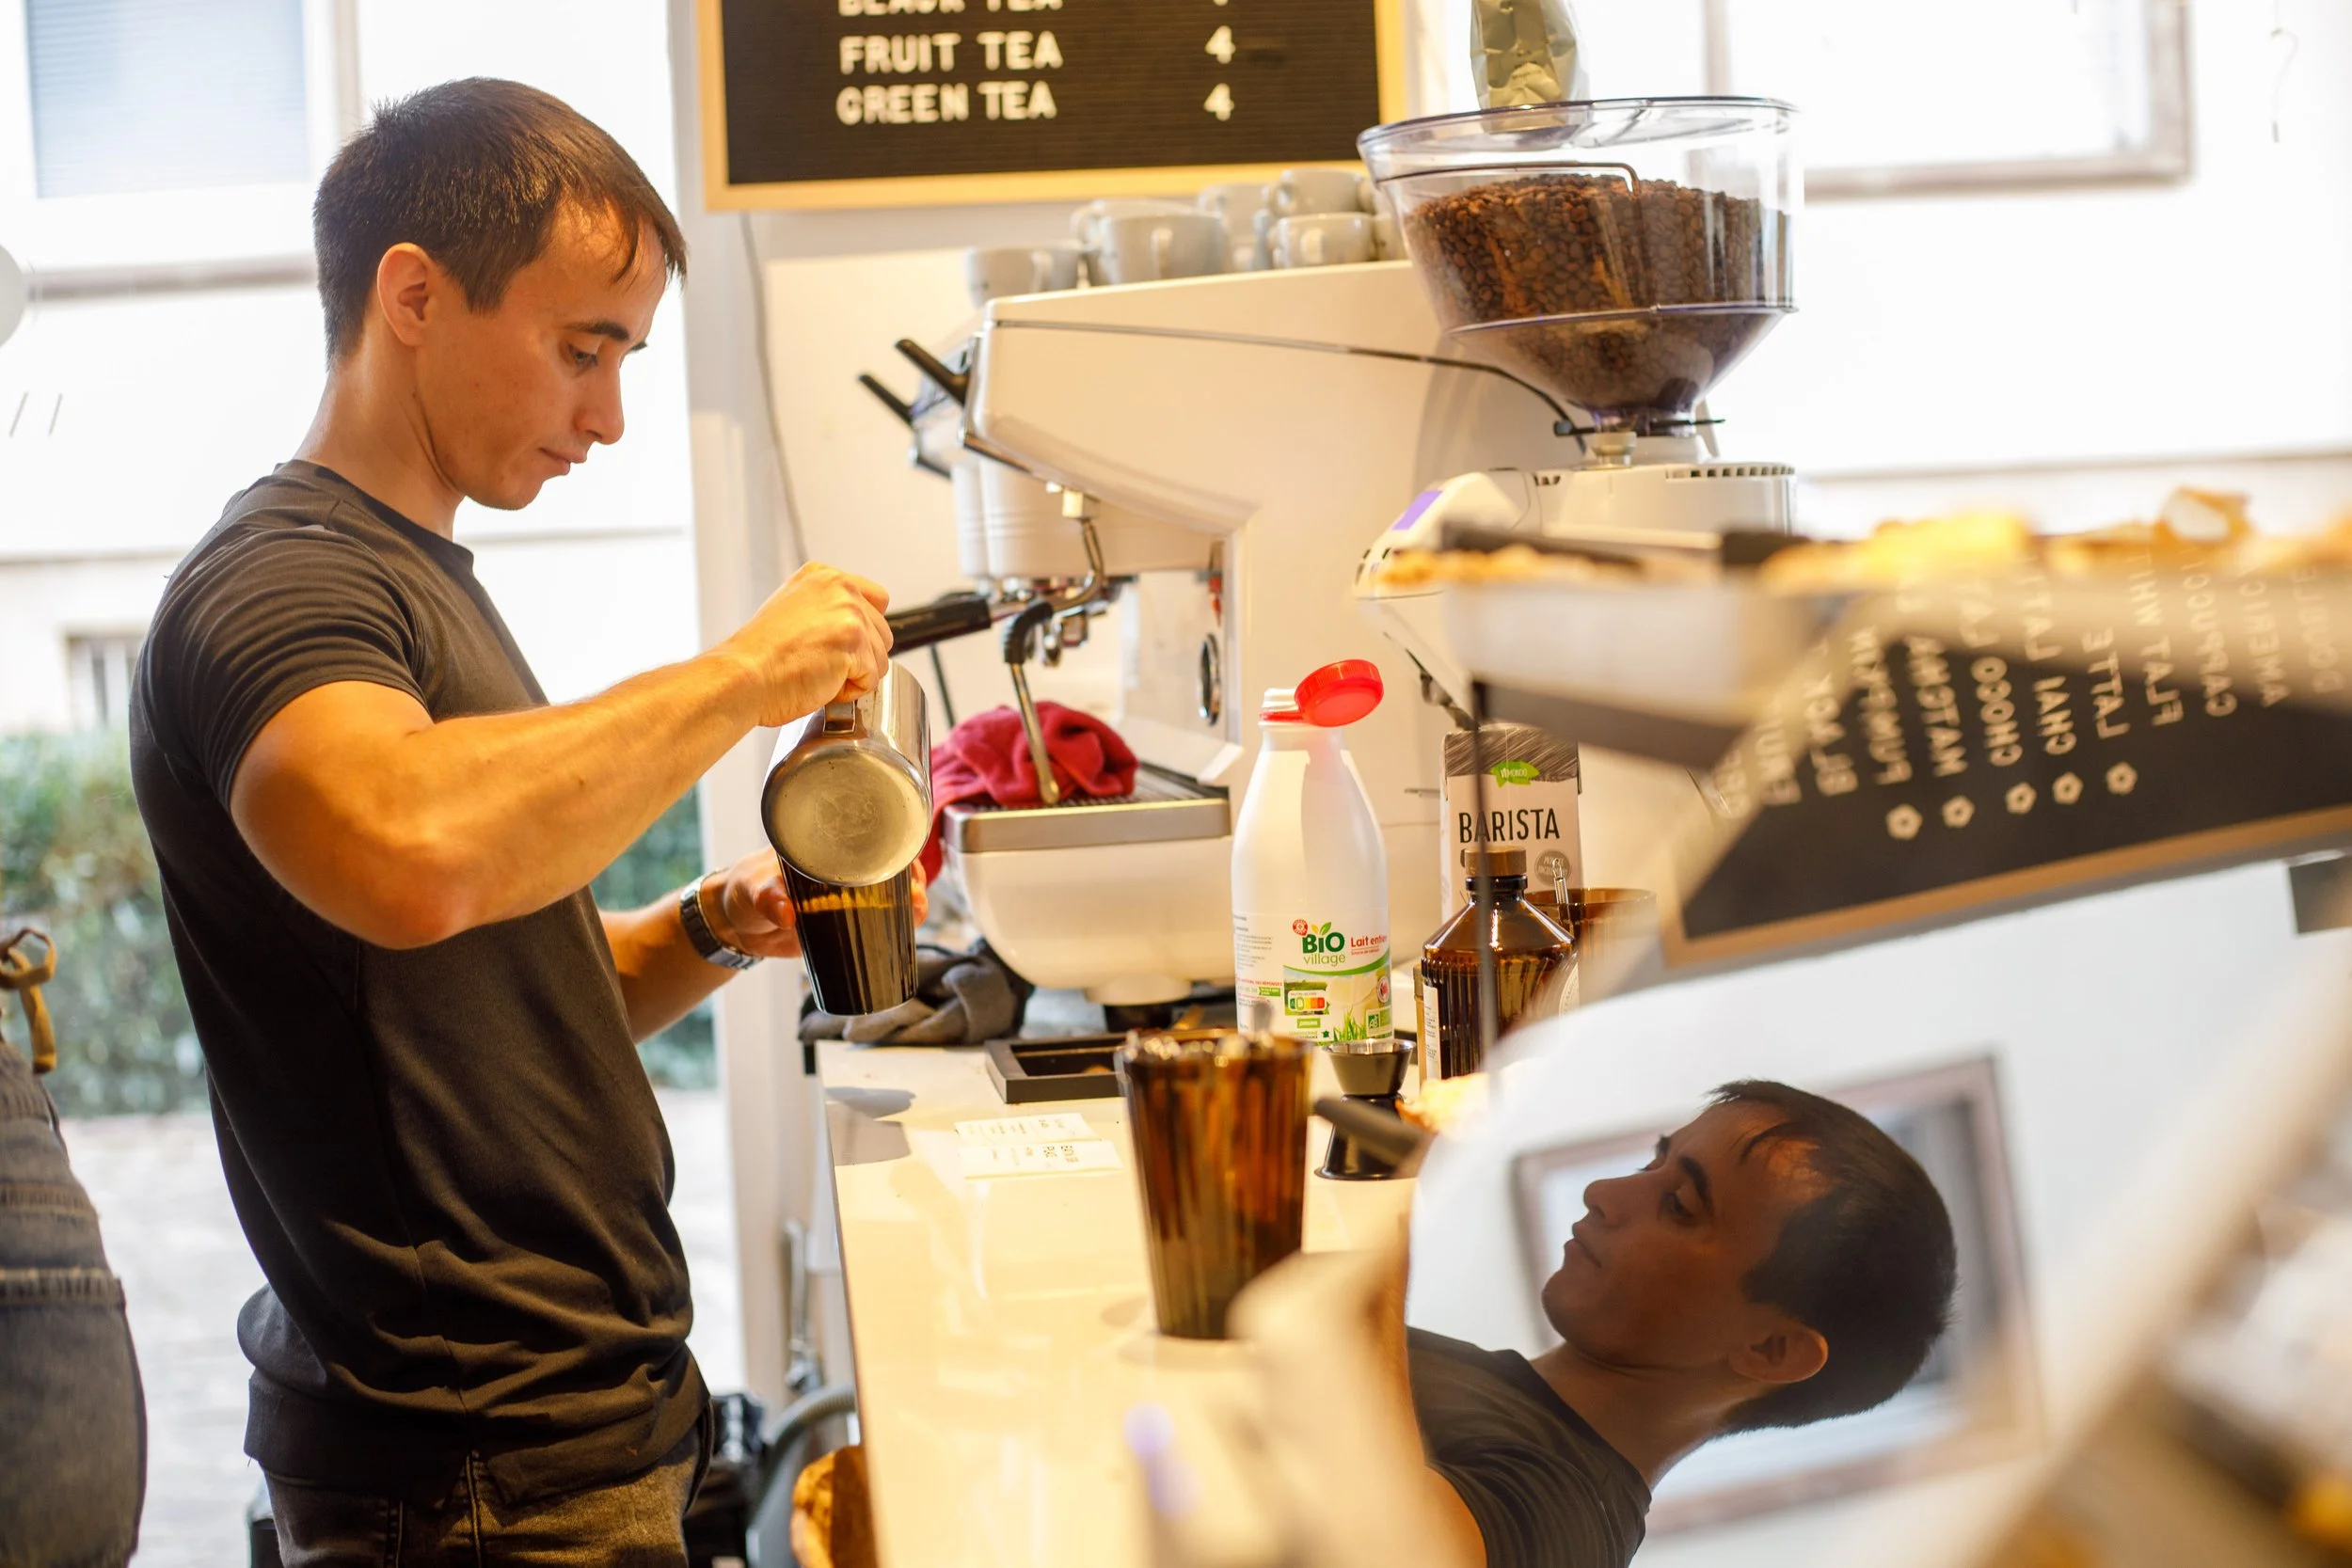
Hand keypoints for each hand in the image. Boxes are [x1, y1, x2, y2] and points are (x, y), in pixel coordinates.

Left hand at [708, 849, 930, 960]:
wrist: (734, 924)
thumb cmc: (743, 890)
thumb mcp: (754, 888)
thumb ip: (768, 898)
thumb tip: (787, 914)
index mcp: (825, 847)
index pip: (869, 837)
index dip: (894, 845)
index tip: (907, 859)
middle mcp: (842, 868)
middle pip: (889, 867)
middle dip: (911, 877)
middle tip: (915, 893)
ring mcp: (846, 896)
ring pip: (890, 894)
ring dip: (911, 902)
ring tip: (918, 912)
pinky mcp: (844, 922)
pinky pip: (878, 921)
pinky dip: (897, 925)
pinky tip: (909, 931)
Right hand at [720, 563, 893, 728]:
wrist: (742, 676)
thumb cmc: (758, 657)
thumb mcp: (792, 611)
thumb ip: (827, 610)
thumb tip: (857, 630)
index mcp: (823, 576)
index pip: (876, 600)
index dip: (862, 631)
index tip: (835, 645)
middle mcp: (839, 586)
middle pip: (882, 632)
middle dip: (859, 656)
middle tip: (818, 663)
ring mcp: (849, 612)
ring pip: (880, 657)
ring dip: (854, 675)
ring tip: (816, 672)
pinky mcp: (853, 640)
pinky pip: (872, 679)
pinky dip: (850, 691)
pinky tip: (820, 683)